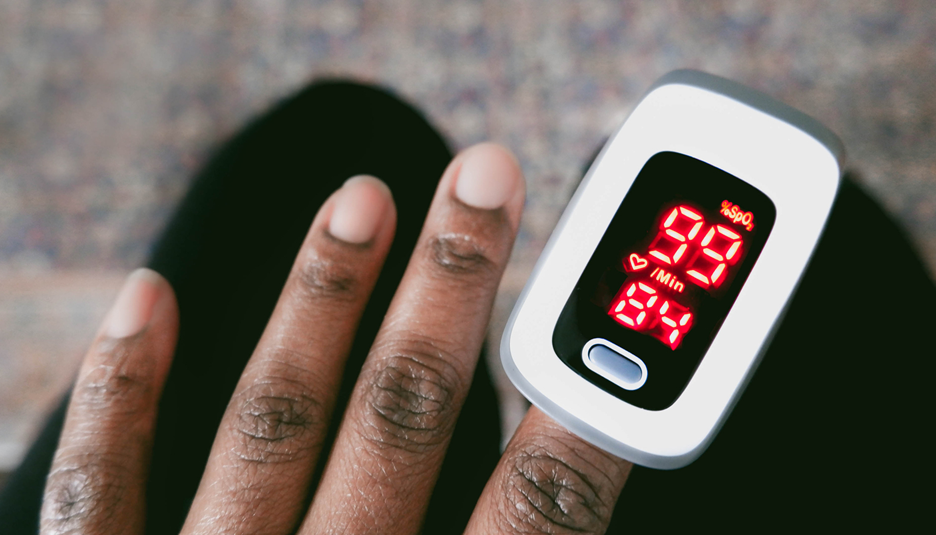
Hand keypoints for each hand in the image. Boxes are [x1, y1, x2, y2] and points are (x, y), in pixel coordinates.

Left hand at [40, 143, 631, 534]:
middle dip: (453, 290)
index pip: (532, 516)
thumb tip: (569, 509)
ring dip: (322, 299)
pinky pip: (95, 490)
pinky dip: (120, 391)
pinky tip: (148, 296)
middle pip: (402, 423)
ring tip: (362, 198)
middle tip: (485, 181)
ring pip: (270, 421)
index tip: (618, 332)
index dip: (586, 419)